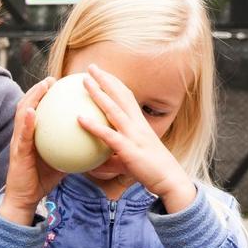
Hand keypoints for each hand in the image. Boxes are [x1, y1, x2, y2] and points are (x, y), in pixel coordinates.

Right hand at [0, 78, 65, 225]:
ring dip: (31, 97)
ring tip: (43, 86)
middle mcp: (23, 134)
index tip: (59, 84)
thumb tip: (95, 140)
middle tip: (52, 79)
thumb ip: (73, 148)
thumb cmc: (43, 179)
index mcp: (33, 134)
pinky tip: (33, 112)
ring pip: (22, 114)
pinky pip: (22, 135)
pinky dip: (27, 122)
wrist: (26, 199)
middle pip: (28, 105)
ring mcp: (18, 142)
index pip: (39, 110)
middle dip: (38, 89)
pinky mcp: (17, 152)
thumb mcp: (62, 160)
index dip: (45, 96)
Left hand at [78, 64, 195, 212]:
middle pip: (120, 95)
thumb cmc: (151, 170)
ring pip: (113, 109)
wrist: (169, 180)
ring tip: (84, 82)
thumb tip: (94, 165)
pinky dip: (93, 125)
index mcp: (139, 123)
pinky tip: (79, 118)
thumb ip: (113, 158)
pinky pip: (108, 135)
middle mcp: (137, 124)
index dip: (115, 83)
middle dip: (105, 79)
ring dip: (98, 94)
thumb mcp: (130, 160)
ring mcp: (133, 135)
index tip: (102, 73)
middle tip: (91, 67)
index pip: (127, 96)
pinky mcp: (128, 149)